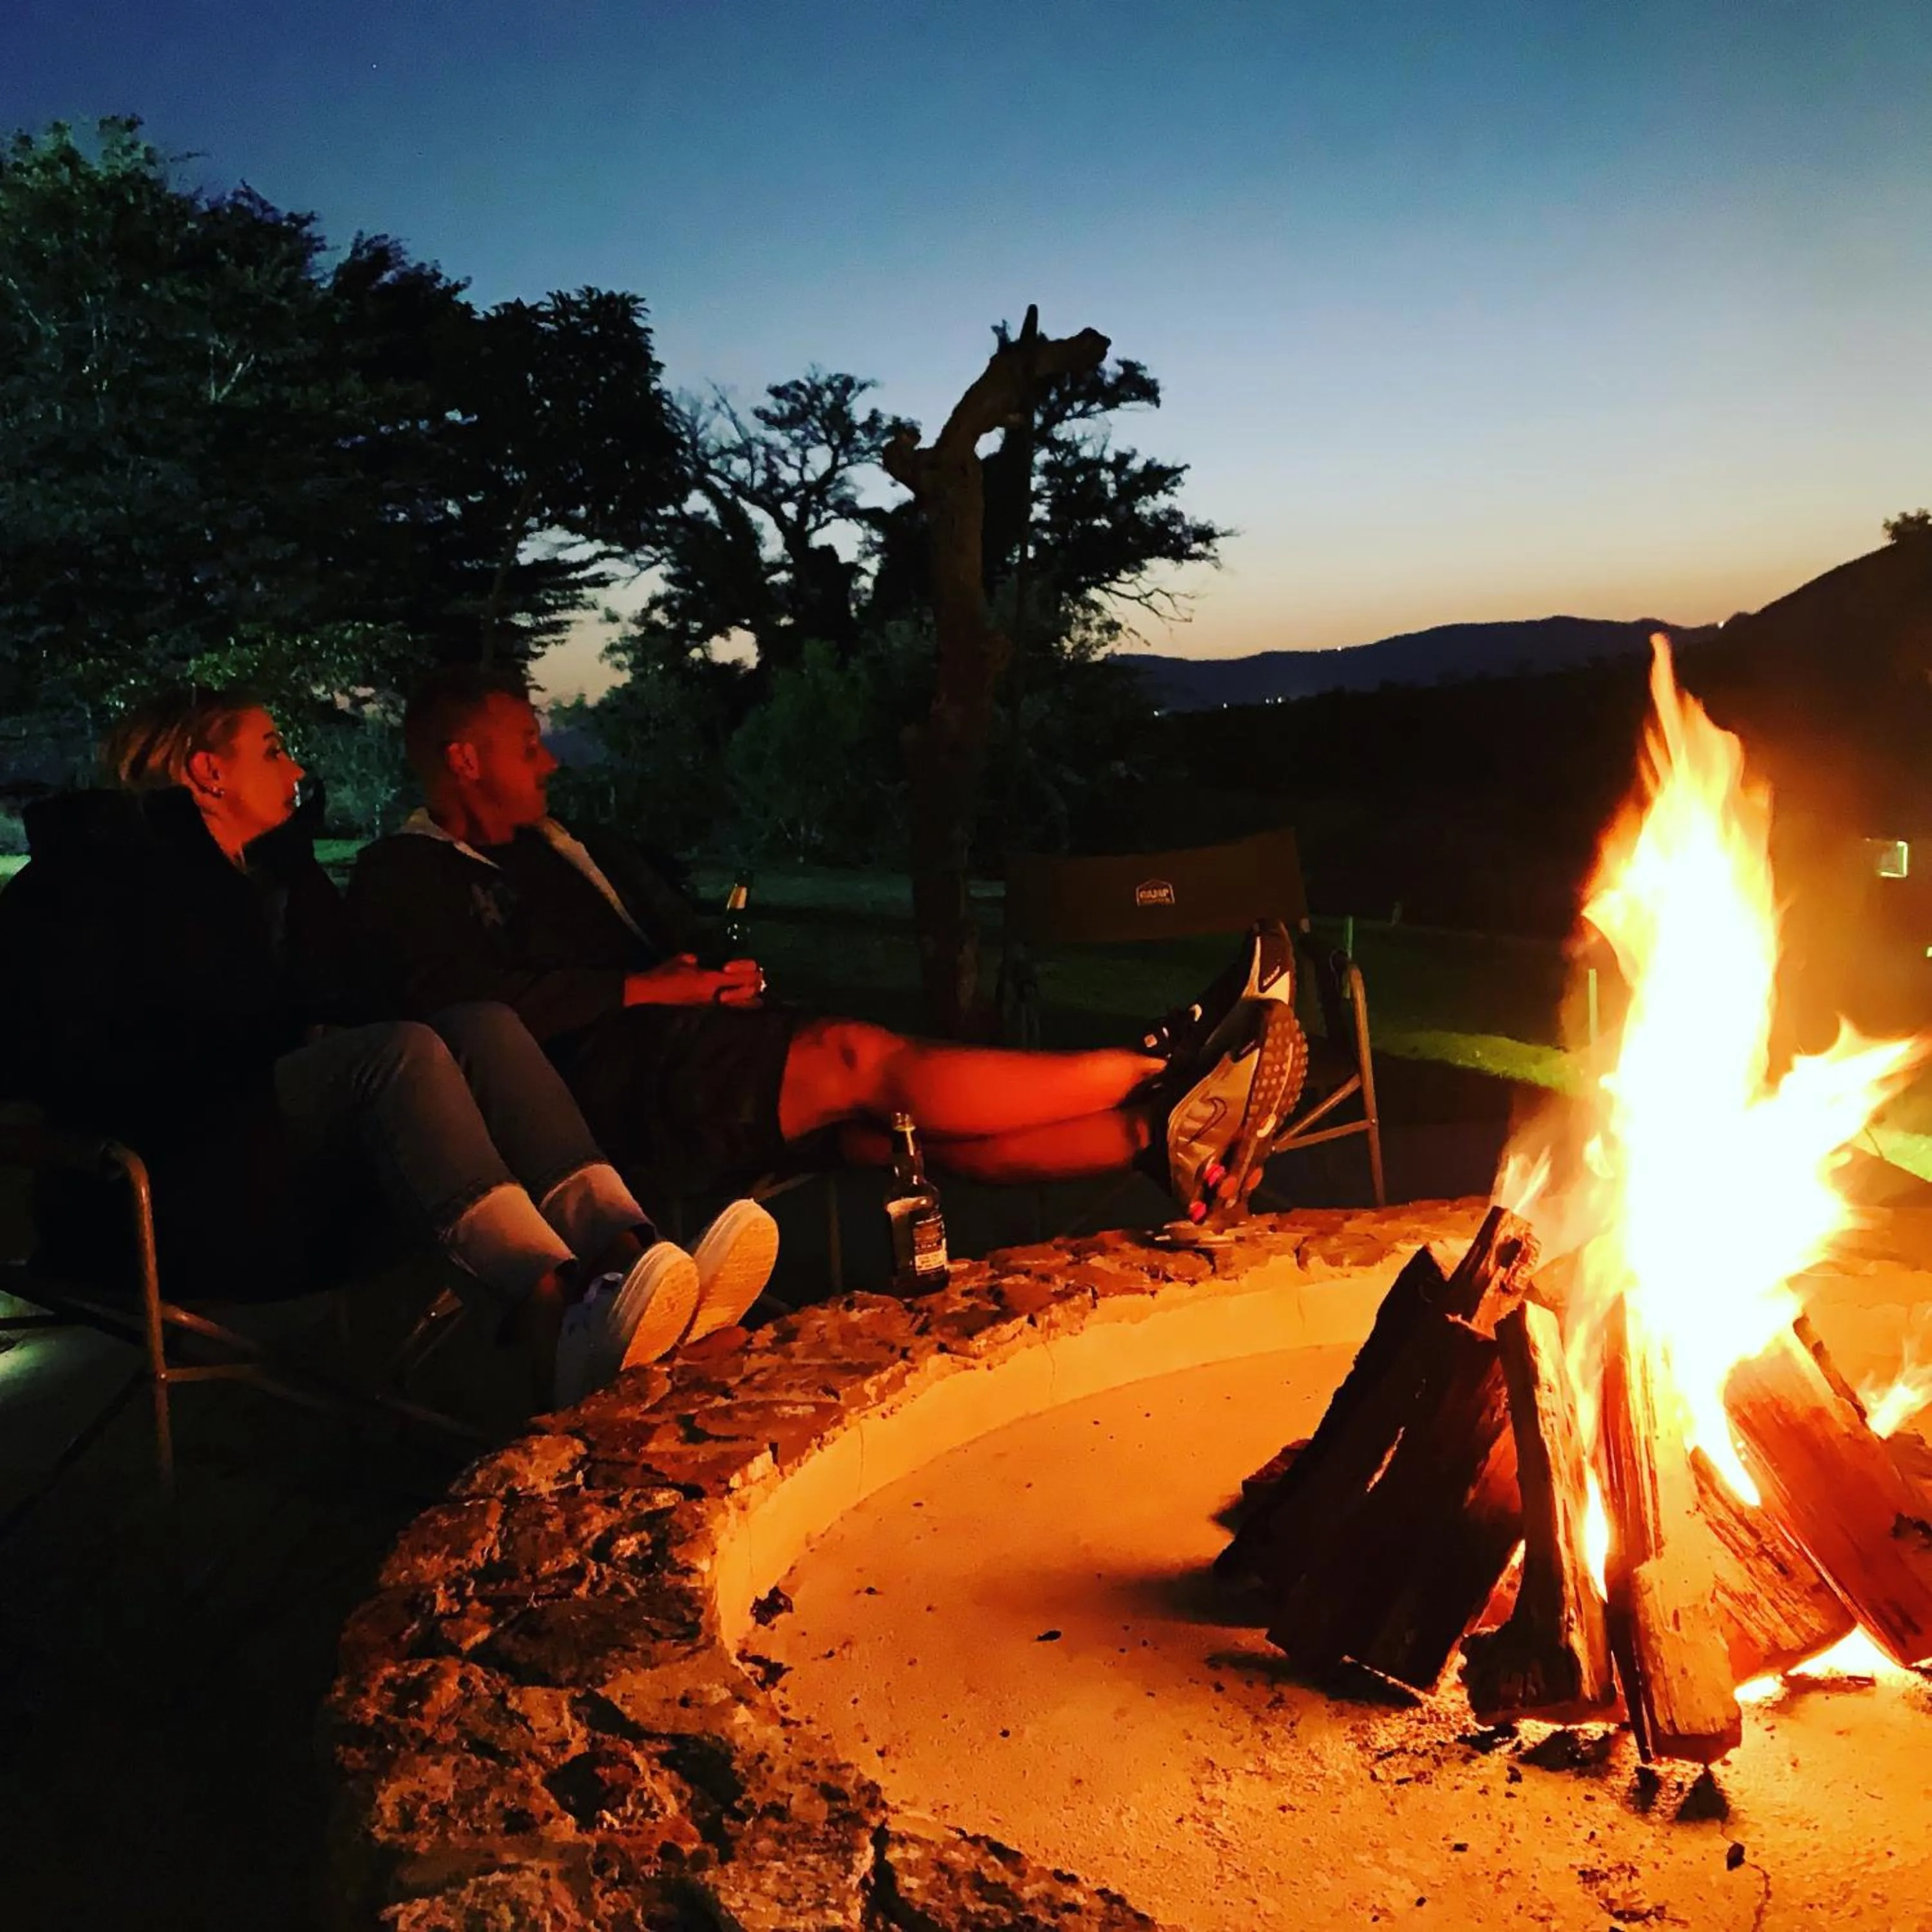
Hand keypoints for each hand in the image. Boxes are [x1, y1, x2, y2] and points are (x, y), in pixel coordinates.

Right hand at [623, 954, 765, 1008]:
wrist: (649, 992)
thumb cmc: (664, 974)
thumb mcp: (683, 960)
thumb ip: (697, 960)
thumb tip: (702, 963)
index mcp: (710, 980)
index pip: (739, 977)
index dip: (748, 971)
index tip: (752, 967)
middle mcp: (714, 995)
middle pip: (745, 992)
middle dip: (755, 984)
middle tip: (759, 978)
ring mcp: (710, 1005)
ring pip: (738, 1004)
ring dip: (749, 998)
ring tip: (757, 994)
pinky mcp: (704, 1010)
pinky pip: (726, 1009)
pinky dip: (736, 1006)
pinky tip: (741, 1005)